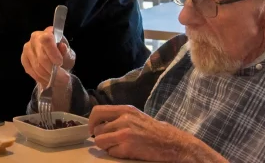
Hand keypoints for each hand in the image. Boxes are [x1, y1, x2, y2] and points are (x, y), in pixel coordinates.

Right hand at [21, 26, 75, 86]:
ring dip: (48, 77)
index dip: (53, 52)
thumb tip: (62, 46)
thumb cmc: (63, 56)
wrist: (56, 61)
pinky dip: (41, 78)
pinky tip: (48, 80)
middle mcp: (35, 38)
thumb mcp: (69, 55)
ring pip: (37, 66)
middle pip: (42, 57)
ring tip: (58, 81)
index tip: (60, 63)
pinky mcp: (23, 58)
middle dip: (53, 71)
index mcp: (47, 33)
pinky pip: (31, 71)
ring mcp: (27, 48)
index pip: (46, 39)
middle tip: (64, 79)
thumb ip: (66, 52)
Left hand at [89, 105, 221, 161]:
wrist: (173, 143)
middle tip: (110, 141)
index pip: (97, 112)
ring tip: (118, 146)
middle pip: (96, 130)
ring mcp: (125, 134)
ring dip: (107, 146)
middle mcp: (123, 119)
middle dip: (101, 137)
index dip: (91, 122)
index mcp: (125, 110)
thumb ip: (118, 116)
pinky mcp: (128, 147)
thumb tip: (99, 122)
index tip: (93, 129)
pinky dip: (115, 154)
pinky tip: (126, 152)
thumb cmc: (153, 130)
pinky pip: (110, 152)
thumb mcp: (135, 116)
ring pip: (100, 142)